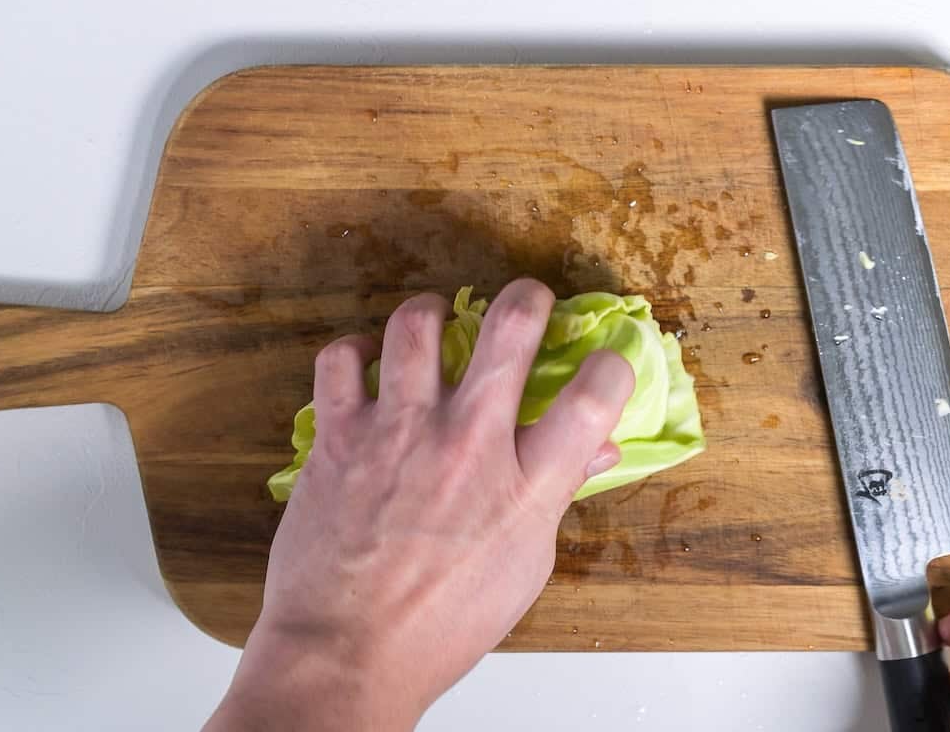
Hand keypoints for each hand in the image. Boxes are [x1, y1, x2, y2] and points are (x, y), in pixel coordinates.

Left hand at [204, 278, 634, 731]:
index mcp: (525, 484)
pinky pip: (340, 359)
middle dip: (528, 297)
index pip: (595, 396)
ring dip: (433, 314)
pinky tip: (367, 366)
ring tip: (437, 324)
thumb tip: (596, 451)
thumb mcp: (524, 567)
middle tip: (526, 302)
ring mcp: (399, 431)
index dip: (611, 366)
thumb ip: (557, 496)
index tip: (602, 366)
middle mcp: (467, 442)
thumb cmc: (443, 622)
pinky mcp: (338, 435)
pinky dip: (355, 352)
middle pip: (512, 328)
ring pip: (418, 324)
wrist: (348, 652)